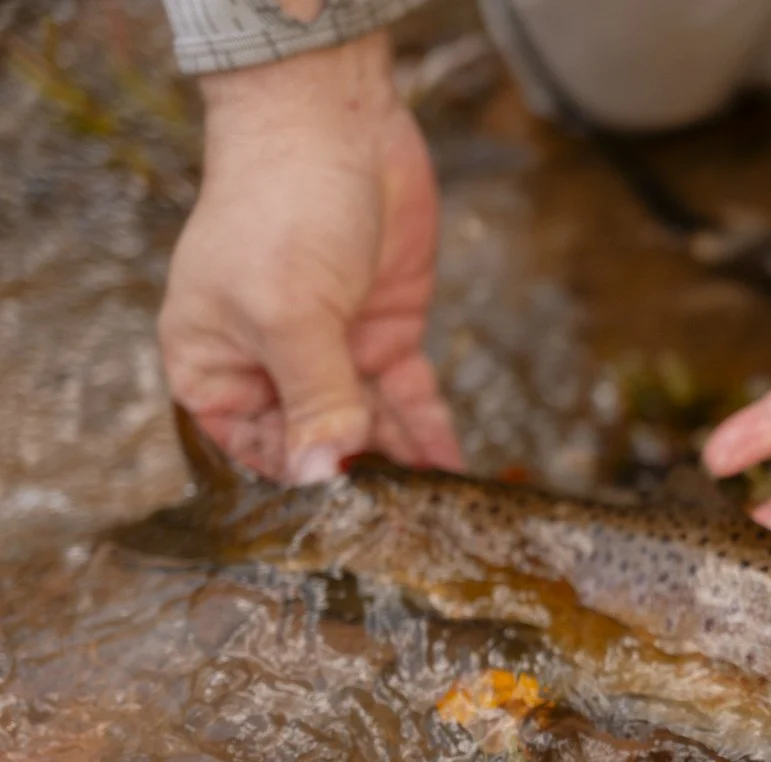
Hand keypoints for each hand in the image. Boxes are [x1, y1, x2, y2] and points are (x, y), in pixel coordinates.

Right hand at [158, 32, 461, 482]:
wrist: (334, 123)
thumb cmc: (281, 208)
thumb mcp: (291, 312)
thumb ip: (315, 396)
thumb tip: (323, 473)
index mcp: (215, 369)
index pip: (259, 451)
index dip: (305, 484)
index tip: (353, 520)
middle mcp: (272, 370)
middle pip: (320, 445)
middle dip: (364, 481)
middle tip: (412, 526)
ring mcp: (334, 353)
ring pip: (371, 428)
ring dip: (404, 466)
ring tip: (441, 513)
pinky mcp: (385, 334)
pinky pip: (408, 400)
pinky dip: (430, 434)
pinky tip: (452, 473)